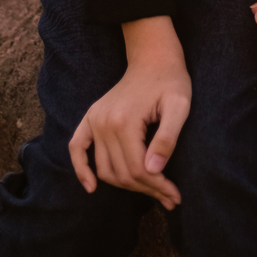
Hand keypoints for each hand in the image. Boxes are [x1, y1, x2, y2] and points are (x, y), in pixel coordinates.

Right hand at [68, 17, 189, 210]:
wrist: (153, 57)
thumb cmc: (171, 80)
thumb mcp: (180, 105)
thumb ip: (167, 138)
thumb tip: (153, 170)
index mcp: (125, 120)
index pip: (138, 169)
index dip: (157, 186)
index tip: (175, 196)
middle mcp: (103, 122)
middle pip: (121, 173)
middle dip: (147, 190)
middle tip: (170, 198)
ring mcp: (94, 120)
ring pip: (105, 168)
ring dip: (126, 186)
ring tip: (152, 192)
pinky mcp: (90, 117)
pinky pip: (77, 148)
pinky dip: (81, 169)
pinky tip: (91, 186)